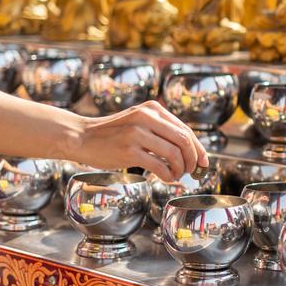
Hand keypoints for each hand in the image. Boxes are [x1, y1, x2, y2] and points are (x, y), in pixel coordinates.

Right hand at [70, 101, 207, 180]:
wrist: (82, 136)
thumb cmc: (114, 133)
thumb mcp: (139, 121)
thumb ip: (162, 130)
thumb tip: (192, 150)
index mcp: (153, 109)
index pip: (185, 129)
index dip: (198, 148)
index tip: (204, 161)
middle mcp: (146, 117)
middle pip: (184, 140)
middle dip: (193, 159)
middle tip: (192, 171)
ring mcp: (137, 133)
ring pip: (174, 153)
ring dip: (181, 168)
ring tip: (177, 175)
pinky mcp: (129, 151)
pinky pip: (159, 166)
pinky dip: (167, 175)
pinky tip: (166, 177)